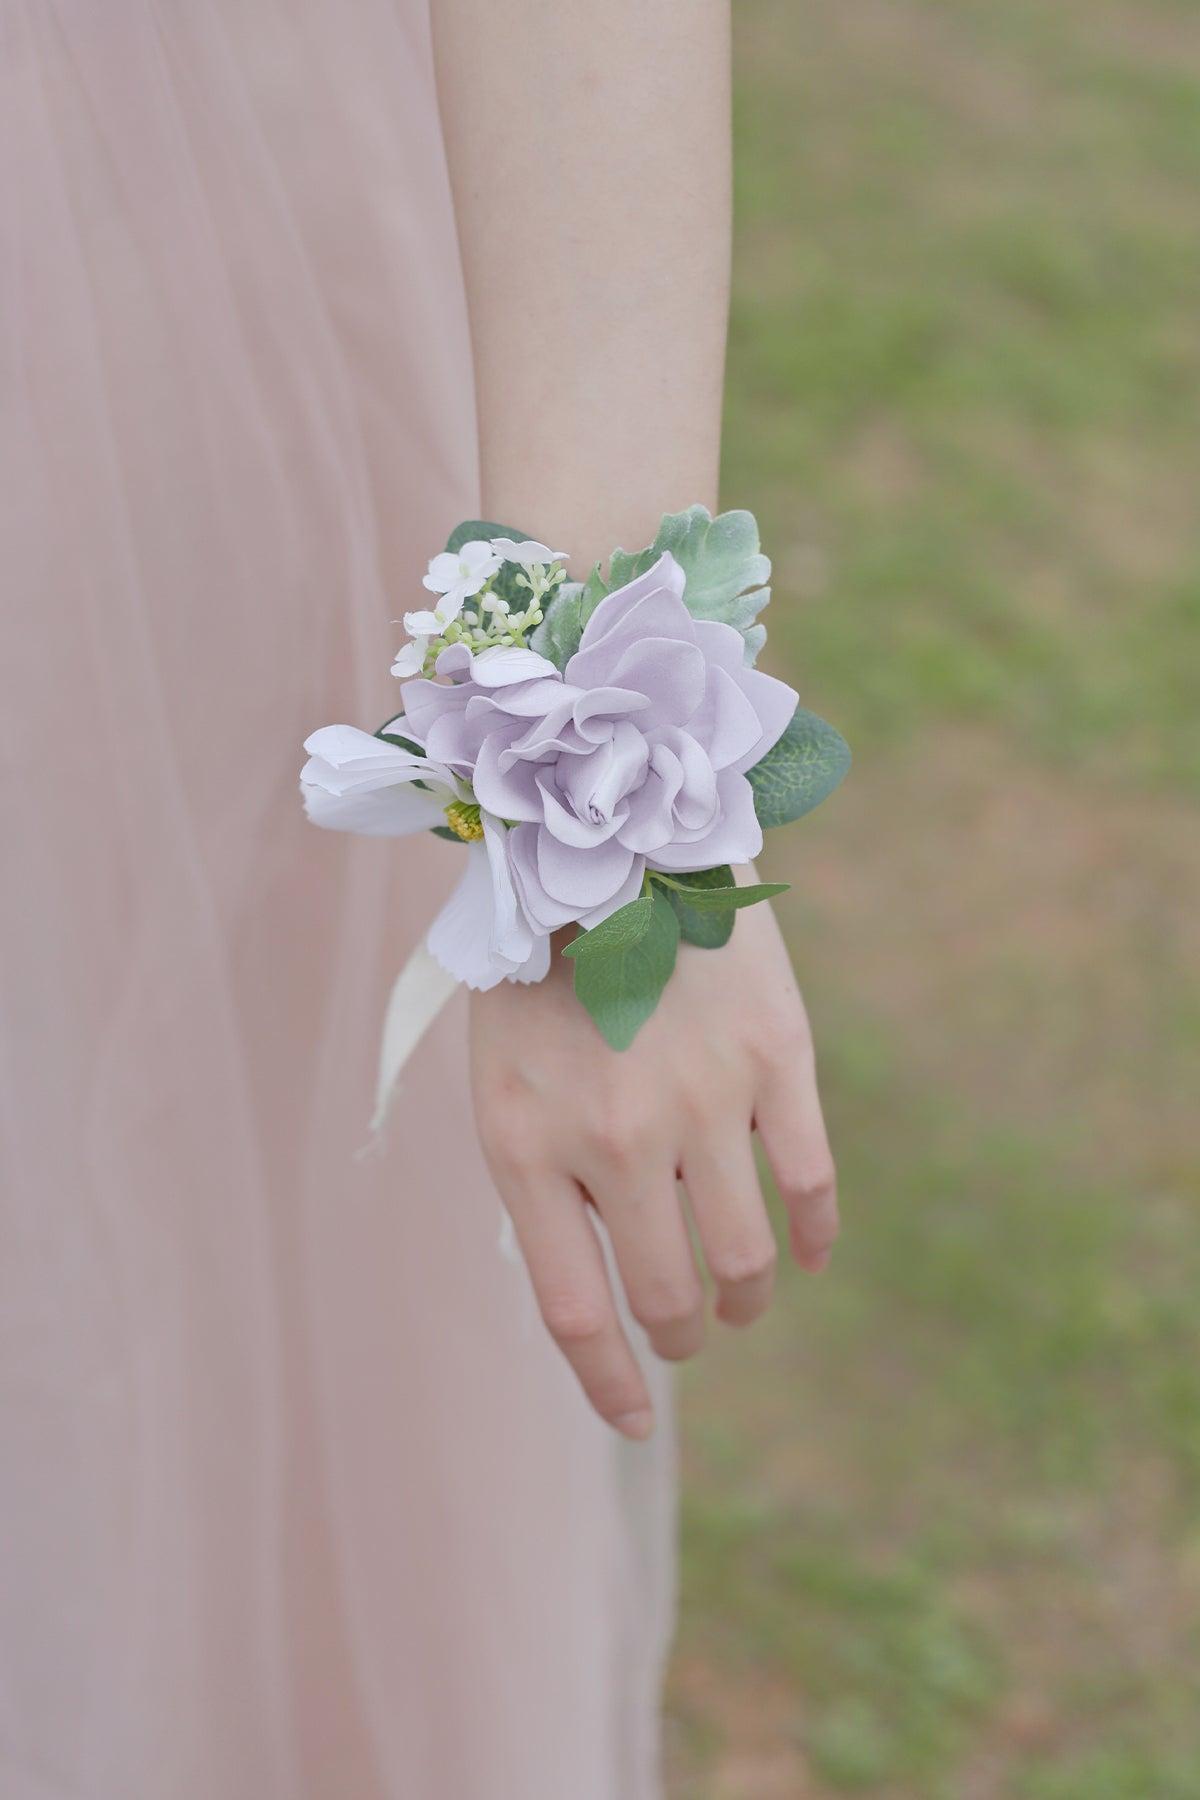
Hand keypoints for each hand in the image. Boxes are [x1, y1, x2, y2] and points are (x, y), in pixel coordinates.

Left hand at [468, 874, 837, 1438]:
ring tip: (741, 1301)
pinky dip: (814, 1237)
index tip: (636, 1419)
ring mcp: (702, 1100)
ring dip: (746, 1299)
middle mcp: (615, 1139)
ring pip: (747, 1259)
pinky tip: (808, 1255)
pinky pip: (810, 1184)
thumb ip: (539, 1178)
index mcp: (525, 1146)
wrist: (610, 840)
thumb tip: (600, 1287)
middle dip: (682, 1335)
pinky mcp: (776, 1059)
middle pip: (666, 1296)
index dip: (609, 1384)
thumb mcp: (501, 1076)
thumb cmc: (540, 970)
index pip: (574, 1312)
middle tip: (689, 1332)